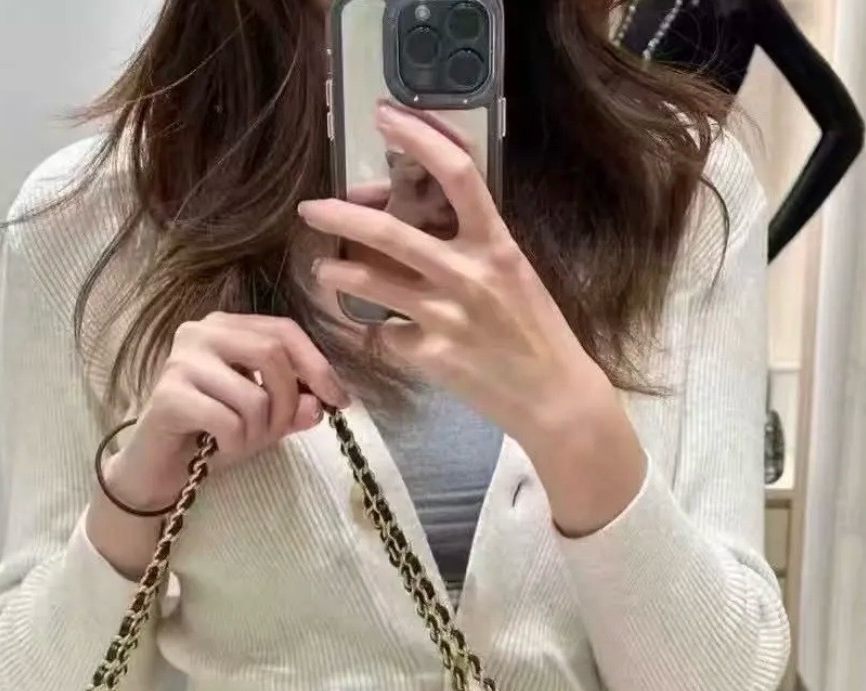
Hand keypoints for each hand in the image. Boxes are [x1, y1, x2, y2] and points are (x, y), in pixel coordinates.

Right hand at [111, 313, 347, 506]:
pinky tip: (217, 449)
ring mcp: (181, 361)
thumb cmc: (209, 434)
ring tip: (239, 443)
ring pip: (254, 395)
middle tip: (276, 432)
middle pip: (273, 354)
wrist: (157, 467)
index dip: (318, 366)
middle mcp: (200, 332)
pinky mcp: (169, 395)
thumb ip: (292, 407)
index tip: (339, 402)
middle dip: (287, 403)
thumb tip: (318, 404)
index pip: (284, 331)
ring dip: (258, 432)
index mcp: (226, 327)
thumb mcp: (262, 420)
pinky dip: (234, 445)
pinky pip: (228, 422)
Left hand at [299, 104, 645, 533]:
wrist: (554, 397)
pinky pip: (385, 335)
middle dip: (340, 215)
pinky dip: (377, 331)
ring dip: (338, 273)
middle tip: (311, 208)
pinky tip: (379, 333)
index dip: (418, 137)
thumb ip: (472, 245)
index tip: (385, 116)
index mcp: (497, 244)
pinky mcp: (431, 357)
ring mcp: (447, 317)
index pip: (456, 174)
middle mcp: (469, 275)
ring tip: (324, 271)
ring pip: (372, 282)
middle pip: (390, 231)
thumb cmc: (536, 333)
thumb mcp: (514, 275)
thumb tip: (417, 217)